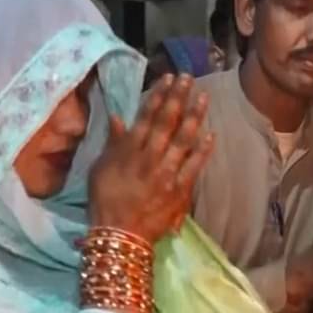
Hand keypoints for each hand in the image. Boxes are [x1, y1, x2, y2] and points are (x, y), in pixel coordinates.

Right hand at [88, 75, 214, 243]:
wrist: (120, 235)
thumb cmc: (105, 201)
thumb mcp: (100, 169)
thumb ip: (113, 143)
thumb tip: (118, 117)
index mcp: (128, 150)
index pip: (146, 116)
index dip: (158, 95)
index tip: (168, 78)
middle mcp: (149, 157)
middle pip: (167, 122)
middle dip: (178, 97)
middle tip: (188, 78)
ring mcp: (166, 172)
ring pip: (183, 139)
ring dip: (194, 116)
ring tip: (203, 96)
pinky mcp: (180, 189)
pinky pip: (194, 166)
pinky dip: (203, 149)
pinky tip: (211, 133)